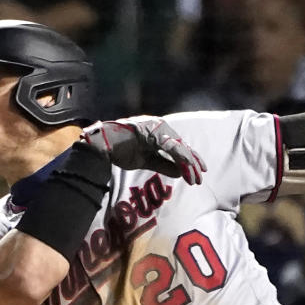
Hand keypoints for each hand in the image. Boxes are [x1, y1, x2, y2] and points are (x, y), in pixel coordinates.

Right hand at [83, 117, 206, 183]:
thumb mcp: (145, 161)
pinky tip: (188, 167)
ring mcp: (156, 129)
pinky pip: (171, 147)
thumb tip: (180, 173)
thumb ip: (163, 165)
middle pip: (181, 145)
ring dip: (188, 163)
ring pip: (179, 147)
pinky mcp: (153, 134)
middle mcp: (159, 127)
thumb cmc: (120, 151)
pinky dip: (180, 158)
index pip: (177, 146)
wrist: (103, 146)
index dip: (188, 159)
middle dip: (192, 163)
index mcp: (157, 131)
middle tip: (201, 177)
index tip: (198, 171)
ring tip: (195, 177)